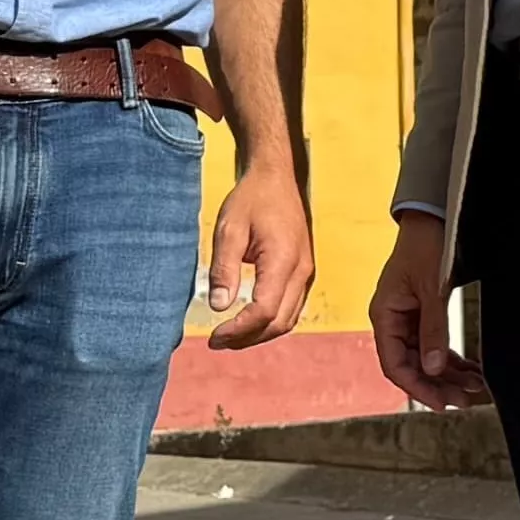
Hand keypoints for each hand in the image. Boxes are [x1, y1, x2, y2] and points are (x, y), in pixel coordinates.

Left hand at [203, 165, 309, 350]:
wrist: (277, 178)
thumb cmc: (252, 199)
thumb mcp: (229, 229)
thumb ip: (224, 269)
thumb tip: (219, 307)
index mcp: (283, 260)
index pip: (264, 311)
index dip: (239, 330)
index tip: (213, 335)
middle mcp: (301, 271)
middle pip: (279, 322)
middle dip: (247, 338)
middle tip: (216, 342)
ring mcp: (306, 273)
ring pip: (288, 319)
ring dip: (259, 334)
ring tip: (229, 337)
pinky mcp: (303, 272)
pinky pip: (291, 308)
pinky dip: (270, 322)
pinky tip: (248, 322)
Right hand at [369, 212, 486, 408]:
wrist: (433, 218)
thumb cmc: (425, 245)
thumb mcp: (431, 289)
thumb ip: (434, 329)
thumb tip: (435, 368)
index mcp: (385, 315)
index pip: (395, 365)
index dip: (417, 387)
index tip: (440, 402)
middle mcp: (394, 321)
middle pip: (412, 366)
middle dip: (438, 385)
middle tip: (465, 399)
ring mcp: (408, 319)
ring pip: (427, 359)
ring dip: (448, 375)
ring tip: (474, 387)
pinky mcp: (423, 315)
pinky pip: (436, 345)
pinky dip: (453, 359)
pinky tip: (471, 370)